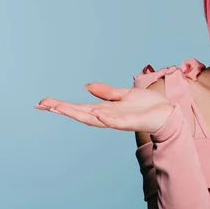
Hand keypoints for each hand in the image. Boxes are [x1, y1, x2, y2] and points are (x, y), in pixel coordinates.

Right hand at [35, 82, 174, 133]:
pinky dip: (105, 118)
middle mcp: (108, 116)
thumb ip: (106, 92)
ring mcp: (118, 120)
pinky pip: (116, 122)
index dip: (60, 105)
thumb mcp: (124, 94)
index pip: (78, 107)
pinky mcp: (131, 122)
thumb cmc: (147, 106)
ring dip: (77, 113)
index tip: (42, 102)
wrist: (167, 113)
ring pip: (94, 119)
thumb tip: (86, 87)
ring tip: (60, 107)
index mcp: (105, 109)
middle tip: (44, 104)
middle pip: (80, 113)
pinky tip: (95, 112)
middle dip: (62, 109)